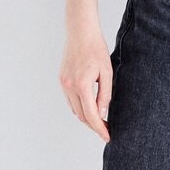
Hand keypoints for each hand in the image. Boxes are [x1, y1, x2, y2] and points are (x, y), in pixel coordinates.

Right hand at [60, 26, 112, 141]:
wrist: (80, 33)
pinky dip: (80, 107)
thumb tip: (102, 114)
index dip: (100, 129)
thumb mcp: (107, 73)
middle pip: (82, 116)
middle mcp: (69, 87)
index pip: (91, 115)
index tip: (108, 137)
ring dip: (86, 117)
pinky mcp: (62, 80)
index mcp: (82, 85)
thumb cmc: (96, 49)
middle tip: (106, 130)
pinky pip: (70, 101)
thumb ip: (105, 95)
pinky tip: (90, 108)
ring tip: (100, 121)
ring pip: (75, 110)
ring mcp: (63, 84)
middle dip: (94, 126)